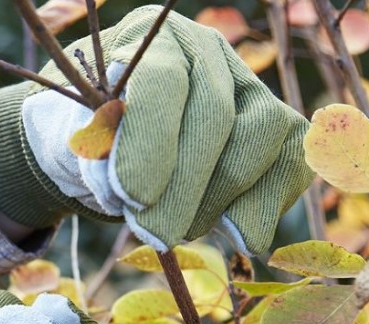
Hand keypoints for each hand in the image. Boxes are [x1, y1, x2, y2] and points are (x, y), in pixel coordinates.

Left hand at [0, 6, 313, 254]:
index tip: (131, 197)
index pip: (161, 81)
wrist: (120, 152)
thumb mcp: (77, 141)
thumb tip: (128, 191)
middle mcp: (208, 52)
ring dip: (221, 198)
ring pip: (261, 135)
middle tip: (154, 235)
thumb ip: (96, 155)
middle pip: (214, 115)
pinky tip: (238, 237)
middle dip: (183, 187)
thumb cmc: (97, 141)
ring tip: (182, 232)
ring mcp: (251, 88)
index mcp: (151, 40)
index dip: (149, 141)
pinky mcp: (280, 128)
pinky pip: (291, 163)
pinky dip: (266, 206)